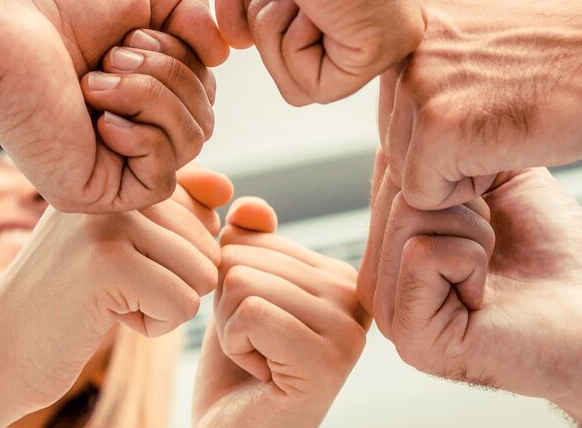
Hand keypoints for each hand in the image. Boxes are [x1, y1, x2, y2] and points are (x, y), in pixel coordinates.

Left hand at [0, 0, 228, 211]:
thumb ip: (195, 11)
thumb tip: (224, 56)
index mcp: (138, 84)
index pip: (204, 89)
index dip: (187, 57)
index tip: (132, 33)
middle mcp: (128, 125)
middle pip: (205, 115)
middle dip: (171, 73)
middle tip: (112, 54)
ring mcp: (113, 161)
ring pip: (192, 142)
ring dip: (153, 95)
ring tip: (97, 76)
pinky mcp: (96, 190)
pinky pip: (163, 176)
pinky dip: (144, 134)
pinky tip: (98, 111)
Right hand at [0, 167, 232, 419]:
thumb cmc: (66, 301)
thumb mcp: (120, 244)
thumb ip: (174, 212)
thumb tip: (226, 189)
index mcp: (117, 174)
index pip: (202, 208)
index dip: (175, 254)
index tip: (121, 264)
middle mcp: (113, 186)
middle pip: (209, 244)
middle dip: (172, 282)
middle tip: (109, 288)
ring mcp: (109, 220)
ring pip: (203, 274)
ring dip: (164, 304)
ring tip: (107, 300)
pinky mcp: (109, 263)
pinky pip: (184, 304)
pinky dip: (154, 326)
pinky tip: (106, 318)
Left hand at [195, 198, 368, 427]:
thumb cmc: (237, 372)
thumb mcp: (238, 293)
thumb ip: (248, 243)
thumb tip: (249, 207)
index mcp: (340, 276)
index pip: (255, 235)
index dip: (230, 281)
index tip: (259, 327)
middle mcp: (354, 298)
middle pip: (246, 256)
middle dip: (227, 305)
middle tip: (256, 348)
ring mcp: (347, 330)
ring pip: (243, 282)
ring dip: (229, 328)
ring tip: (259, 361)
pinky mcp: (327, 360)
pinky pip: (248, 314)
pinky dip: (235, 345)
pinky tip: (261, 374)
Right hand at [206, 0, 423, 104]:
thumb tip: (237, 39)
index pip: (302, 47)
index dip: (262, 12)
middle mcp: (382, 12)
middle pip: (299, 73)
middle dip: (265, 24)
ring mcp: (389, 31)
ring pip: (301, 87)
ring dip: (271, 32)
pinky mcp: (383, 46)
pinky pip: (311, 88)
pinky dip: (285, 44)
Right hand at [358, 154, 581, 425]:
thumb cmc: (557, 252)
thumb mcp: (494, 178)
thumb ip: (444, 144)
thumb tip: (405, 93)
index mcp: (391, 244)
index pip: (394, 165)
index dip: (455, 169)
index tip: (494, 209)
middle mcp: (379, 278)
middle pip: (399, 184)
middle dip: (465, 198)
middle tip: (500, 241)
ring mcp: (389, 311)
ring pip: (410, 211)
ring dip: (475, 228)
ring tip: (496, 262)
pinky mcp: (411, 335)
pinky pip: (423, 252)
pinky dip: (473, 257)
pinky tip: (491, 290)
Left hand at [379, 0, 581, 209]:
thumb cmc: (576, 56)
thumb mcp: (487, 34)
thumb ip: (437, 56)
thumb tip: (401, 96)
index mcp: (410, 12)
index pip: (398, 103)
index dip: (452, 121)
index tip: (500, 94)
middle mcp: (401, 42)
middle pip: (396, 139)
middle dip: (450, 149)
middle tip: (511, 112)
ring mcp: (416, 82)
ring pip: (407, 170)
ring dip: (463, 169)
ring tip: (514, 124)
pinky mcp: (437, 129)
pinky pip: (427, 196)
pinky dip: (473, 190)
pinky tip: (514, 146)